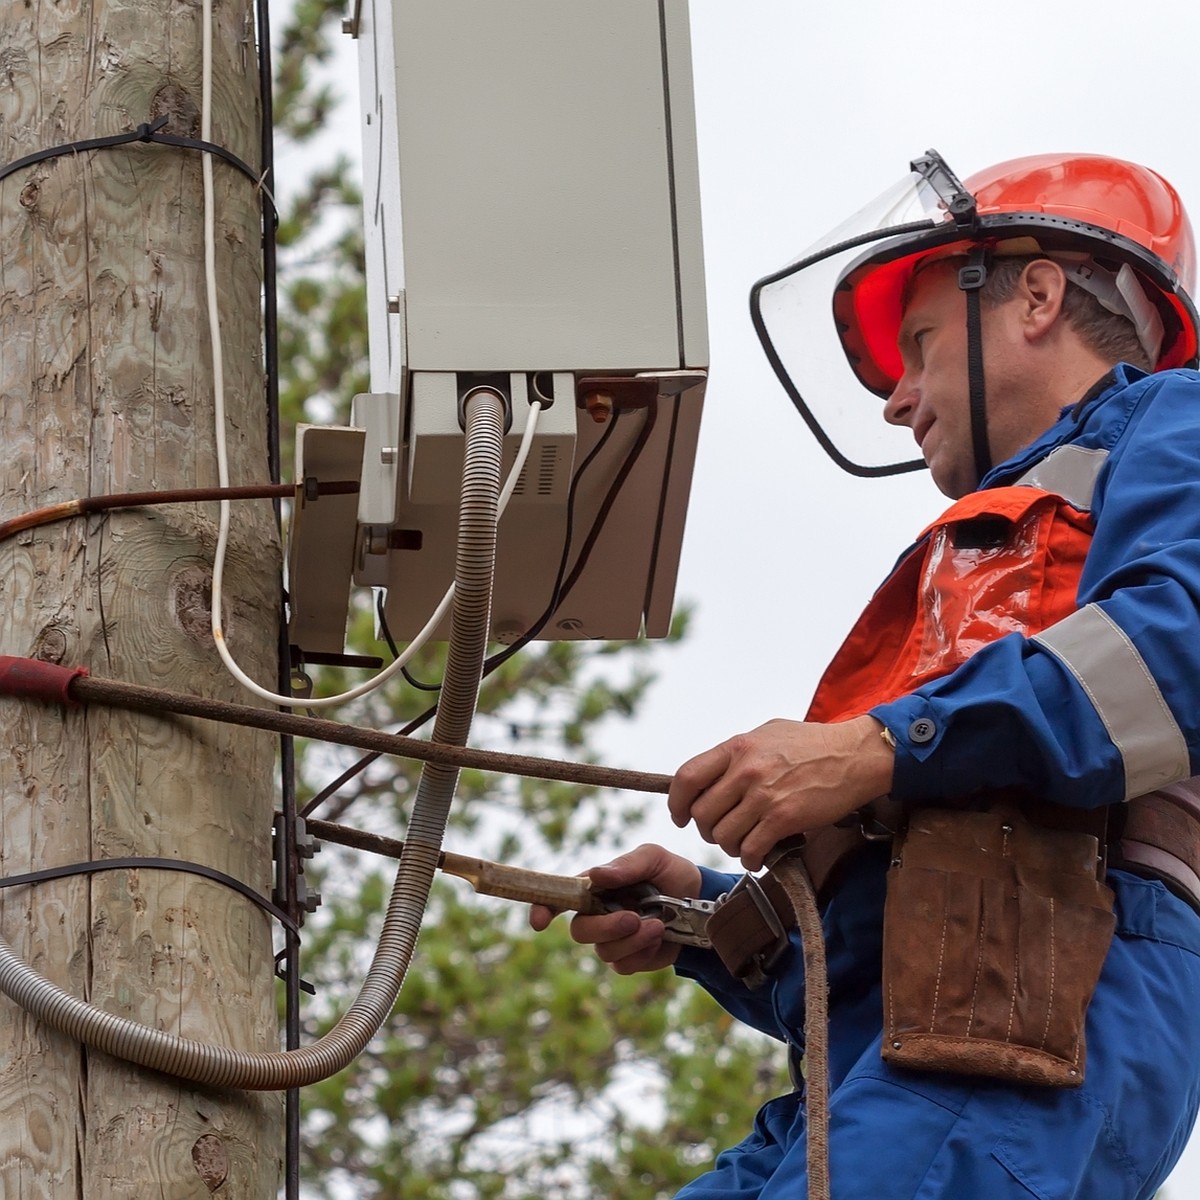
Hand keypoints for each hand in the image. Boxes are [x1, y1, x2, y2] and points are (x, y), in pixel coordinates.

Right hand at [529, 844, 700, 974]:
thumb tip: (595, 875)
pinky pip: (624, 966)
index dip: (543, 908)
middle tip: (634, 918)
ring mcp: (613, 939)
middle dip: (605, 927)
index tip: (539, 921)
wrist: (702, 902)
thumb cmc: (671, 873)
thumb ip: (626, 865)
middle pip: (579, 931)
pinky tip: (660, 938)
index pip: (560, 897)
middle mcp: (597, 914)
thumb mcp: (654, 858)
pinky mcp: (631, 959)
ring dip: (632, 940)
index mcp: (595, 888)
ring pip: (604, 951)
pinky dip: (643, 953)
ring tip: (658, 926)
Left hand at [667, 714, 894, 870]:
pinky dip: (751, 859)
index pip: (687, 777)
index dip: (676, 803)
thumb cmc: (813, 744)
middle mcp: (746, 770)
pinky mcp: (785, 819)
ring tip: (744, 843)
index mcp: (737, 747)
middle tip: (721, 832)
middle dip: (706, 829)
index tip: (680, 815)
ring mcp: (764, 796)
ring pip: (723, 836)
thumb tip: (711, 774)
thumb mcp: (766, 734)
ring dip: (730, 846)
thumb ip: (737, 753)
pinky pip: (751, 850)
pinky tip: (759, 856)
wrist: (855, 756)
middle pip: (702, 813)